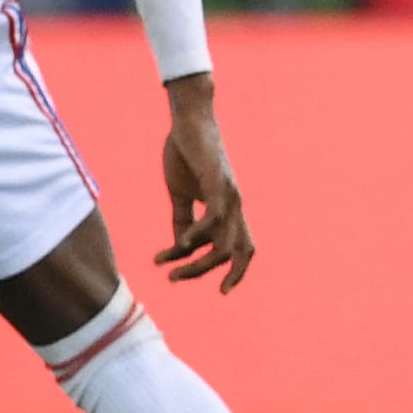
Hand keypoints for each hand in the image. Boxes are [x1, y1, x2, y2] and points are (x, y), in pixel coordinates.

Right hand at [155, 73, 254, 291]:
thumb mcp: (181, 193)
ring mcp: (229, 194)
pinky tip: (177, 245)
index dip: (239, 271)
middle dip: (206, 272)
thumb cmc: (186, 154)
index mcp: (229, 209)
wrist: (187, 120)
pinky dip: (197, 236)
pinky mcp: (217, 180)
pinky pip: (213, 216)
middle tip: (174, 279)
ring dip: (196, 262)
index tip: (223, 292)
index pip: (244, 248)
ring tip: (169, 270)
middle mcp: (235, 205)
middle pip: (235, 252)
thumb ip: (182, 219)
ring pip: (224, 242)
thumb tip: (179, 247)